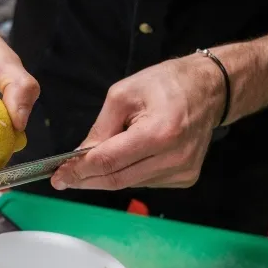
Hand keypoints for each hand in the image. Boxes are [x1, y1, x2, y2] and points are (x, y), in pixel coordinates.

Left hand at [51, 56, 224, 189]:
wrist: (209, 89)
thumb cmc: (165, 84)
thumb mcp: (123, 95)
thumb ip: (100, 129)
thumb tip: (79, 157)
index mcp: (159, 132)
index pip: (110, 161)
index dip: (80, 171)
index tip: (58, 176)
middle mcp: (174, 157)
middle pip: (117, 179)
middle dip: (86, 180)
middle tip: (64, 178)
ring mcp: (181, 171)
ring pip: (129, 183)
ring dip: (106, 176)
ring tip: (95, 162)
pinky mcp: (184, 178)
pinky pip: (144, 182)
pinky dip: (127, 173)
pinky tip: (127, 157)